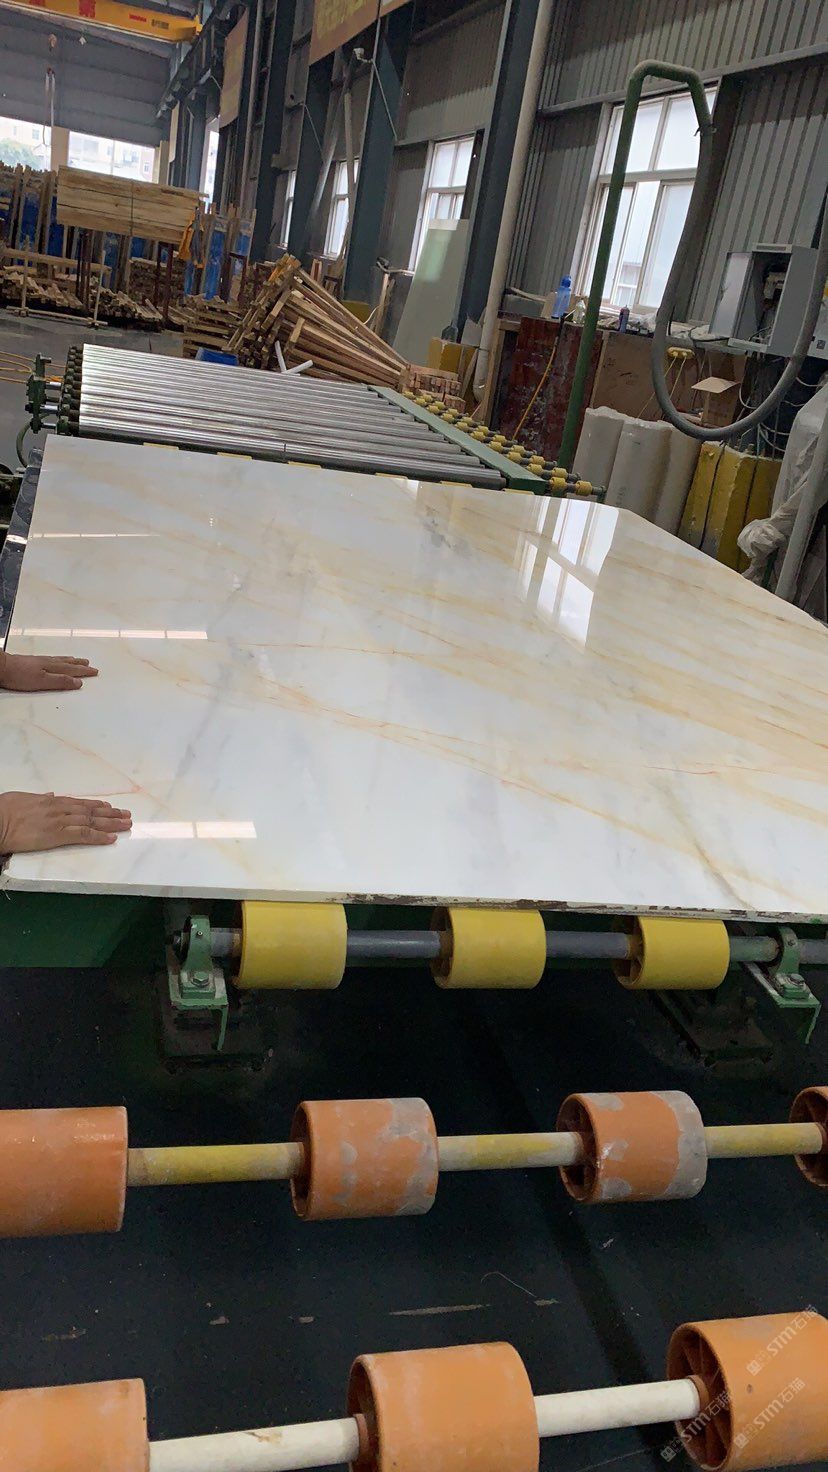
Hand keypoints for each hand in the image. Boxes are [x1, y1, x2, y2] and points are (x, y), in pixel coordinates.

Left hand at [0, 652, 98, 692]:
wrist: (2, 667)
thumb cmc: (20, 676)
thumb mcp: (42, 682)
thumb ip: (60, 681)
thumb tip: (78, 682)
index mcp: (52, 667)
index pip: (72, 670)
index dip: (84, 671)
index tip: (94, 671)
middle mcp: (48, 662)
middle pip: (68, 663)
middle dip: (80, 665)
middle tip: (90, 664)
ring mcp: (40, 661)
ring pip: (61, 660)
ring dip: (71, 661)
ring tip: (78, 660)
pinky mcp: (33, 662)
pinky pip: (53, 659)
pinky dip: (60, 660)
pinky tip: (57, 660)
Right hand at [0, 792, 131, 854]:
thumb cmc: (4, 810)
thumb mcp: (24, 797)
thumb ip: (40, 797)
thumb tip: (50, 794)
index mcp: (51, 801)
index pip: (79, 803)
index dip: (96, 805)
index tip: (108, 806)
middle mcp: (60, 809)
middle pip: (91, 811)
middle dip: (110, 813)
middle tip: (126, 815)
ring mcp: (60, 821)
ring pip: (92, 821)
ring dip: (111, 823)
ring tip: (126, 824)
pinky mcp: (57, 835)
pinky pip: (84, 835)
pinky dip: (99, 836)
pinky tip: (111, 838)